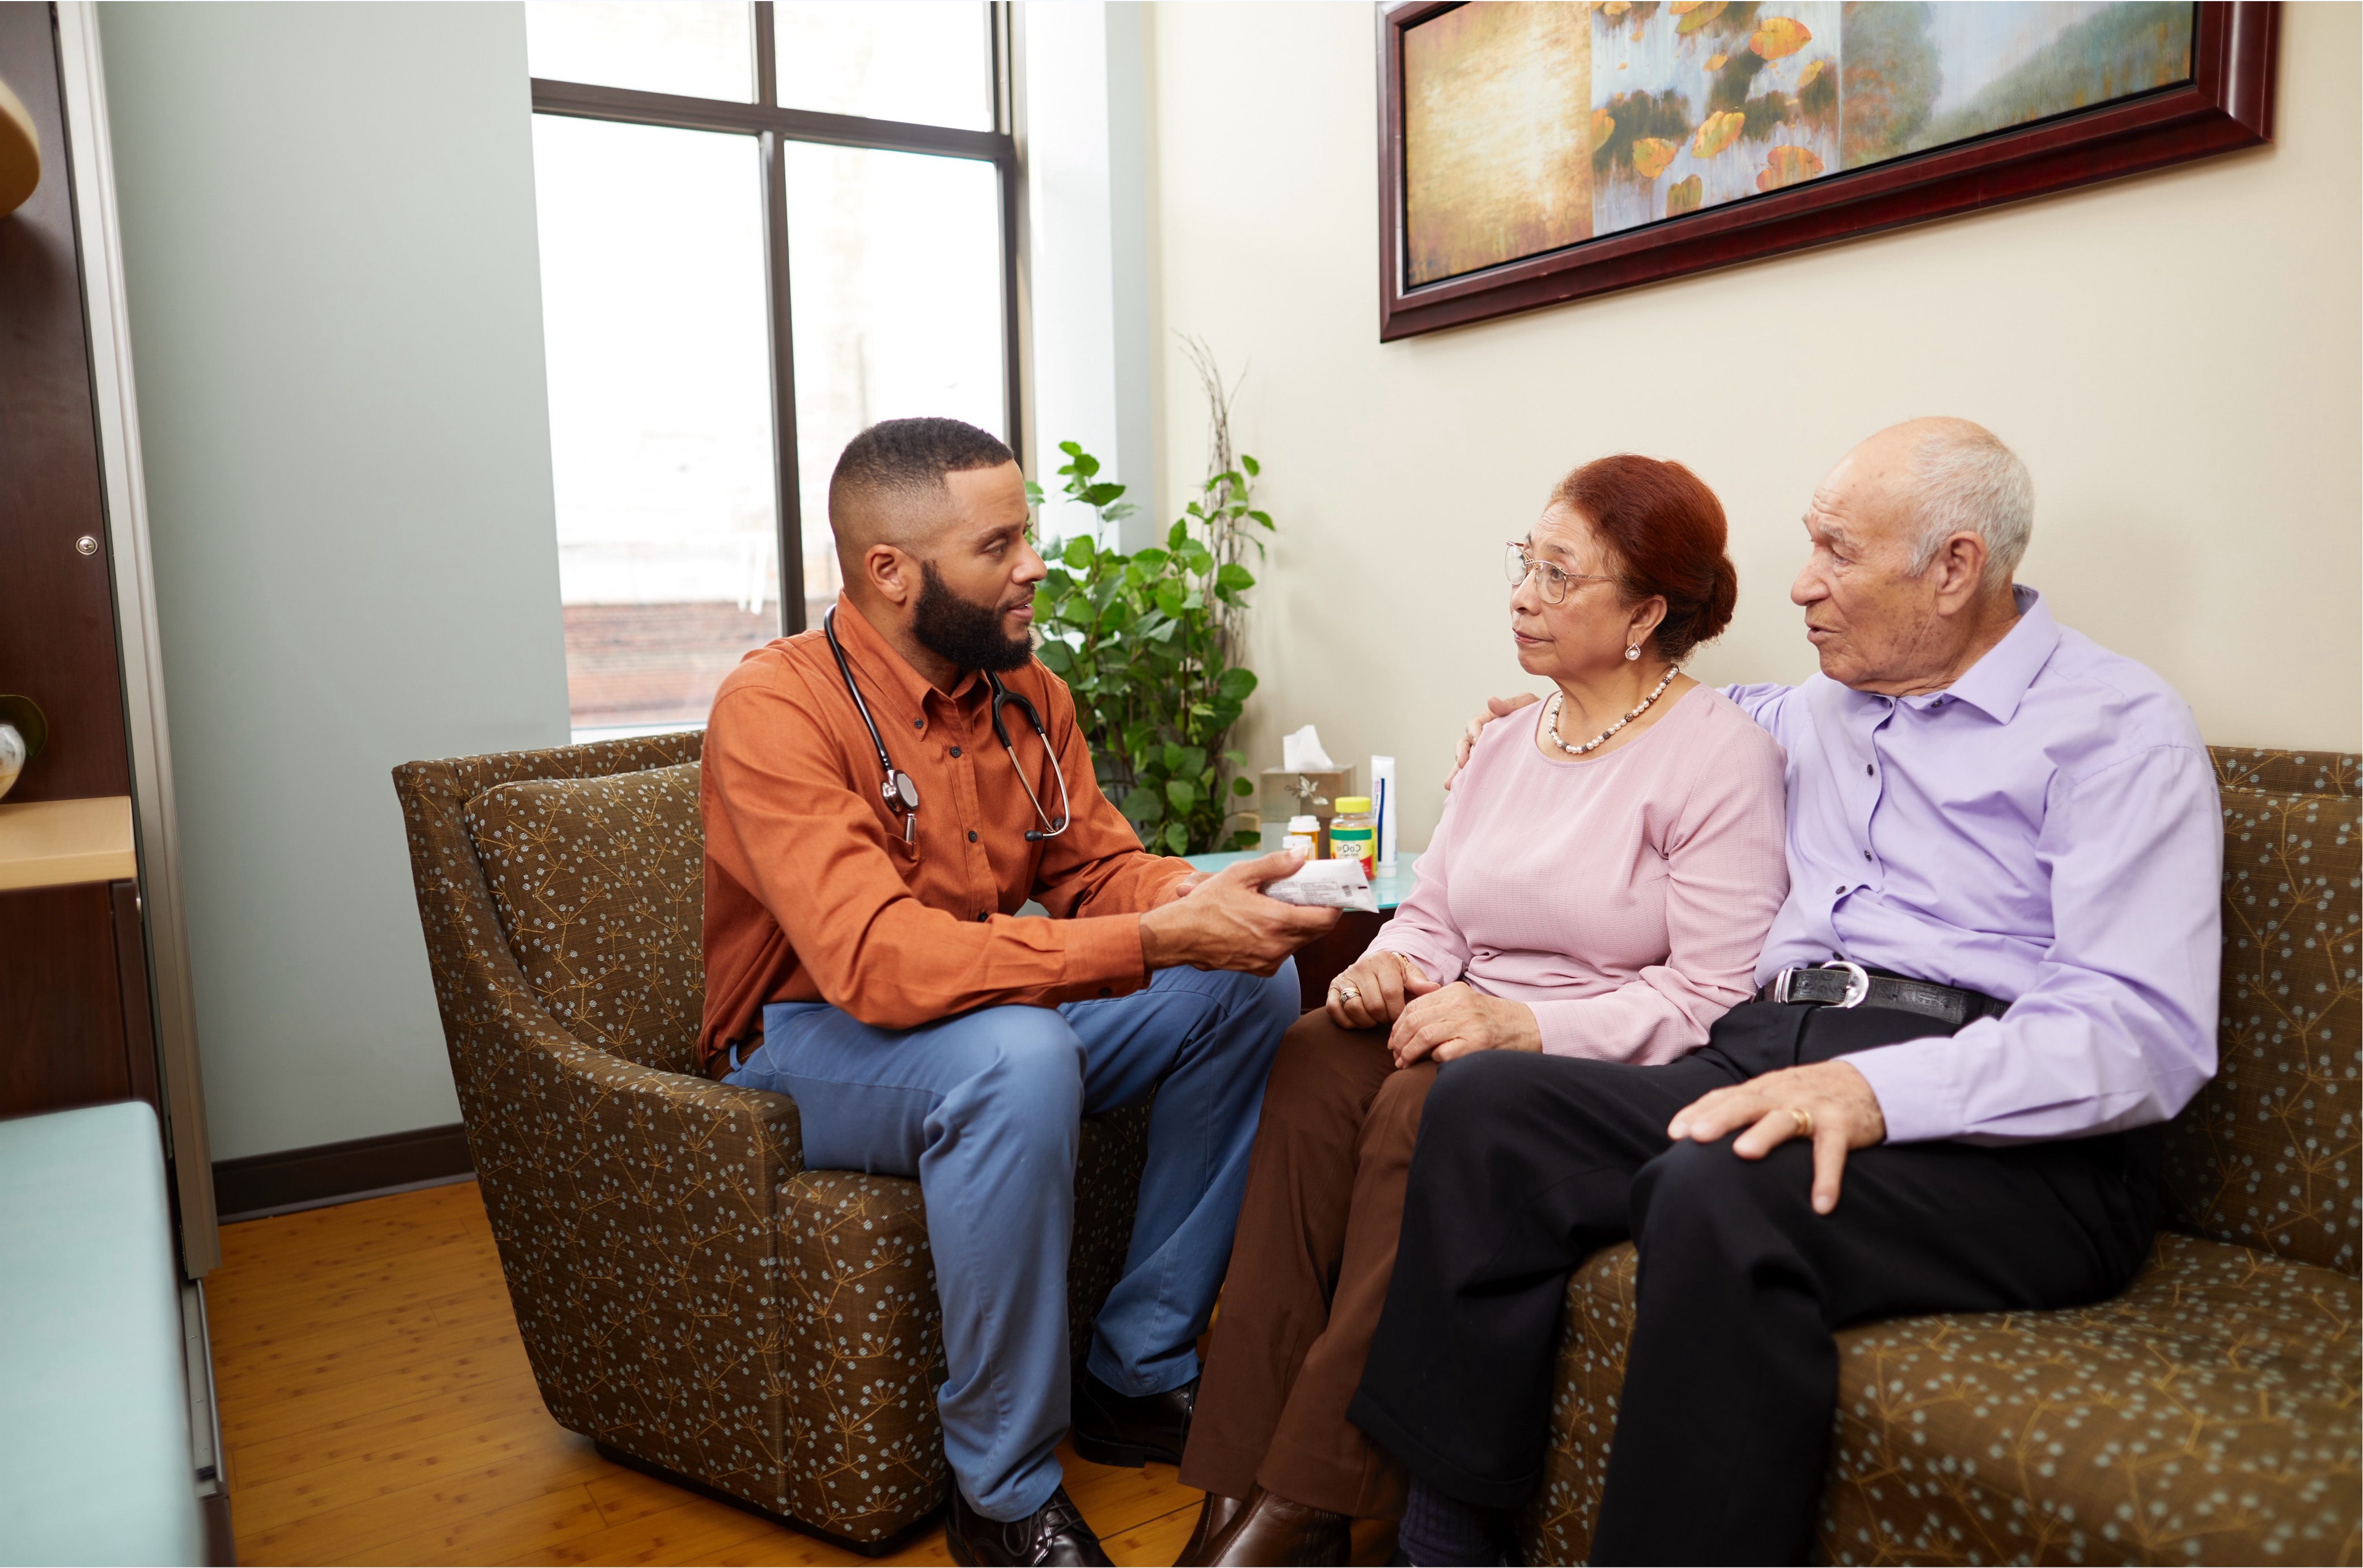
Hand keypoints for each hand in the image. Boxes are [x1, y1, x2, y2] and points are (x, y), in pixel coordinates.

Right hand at [1139, 850, 1339, 975]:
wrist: (1180, 936)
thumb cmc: (1206, 904)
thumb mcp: (1240, 875)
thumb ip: (1275, 865)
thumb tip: (1302, 854)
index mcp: (1278, 922)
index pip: (1326, 919)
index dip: (1335, 905)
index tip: (1334, 893)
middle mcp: (1279, 946)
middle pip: (1317, 931)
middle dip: (1318, 912)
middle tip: (1311, 895)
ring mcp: (1270, 960)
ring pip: (1300, 942)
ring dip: (1300, 925)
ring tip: (1285, 906)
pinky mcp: (1261, 969)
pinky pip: (1283, 952)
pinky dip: (1283, 938)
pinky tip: (1266, 924)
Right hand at [1325, 950, 1437, 1028]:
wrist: (1375, 967)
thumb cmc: (1396, 976)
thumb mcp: (1410, 975)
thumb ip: (1420, 983)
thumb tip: (1433, 989)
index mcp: (1383, 961)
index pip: (1391, 994)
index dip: (1397, 1011)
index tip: (1401, 1016)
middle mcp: (1361, 966)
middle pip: (1373, 1004)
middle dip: (1384, 1018)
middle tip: (1389, 1018)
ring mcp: (1345, 977)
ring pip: (1353, 1008)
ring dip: (1367, 1021)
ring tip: (1376, 1018)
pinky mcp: (1333, 988)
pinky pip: (1335, 1010)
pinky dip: (1348, 1021)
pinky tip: (1361, 1019)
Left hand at [1388, 981, 1541, 1066]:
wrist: (1529, 1028)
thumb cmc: (1494, 1019)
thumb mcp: (1467, 1003)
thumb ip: (1442, 1007)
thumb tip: (1407, 1026)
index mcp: (1455, 992)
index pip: (1414, 1006)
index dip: (1398, 1025)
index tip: (1393, 1039)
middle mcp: (1461, 1005)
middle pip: (1415, 1021)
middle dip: (1399, 1040)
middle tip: (1395, 1054)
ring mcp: (1469, 1024)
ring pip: (1423, 1037)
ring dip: (1409, 1053)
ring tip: (1404, 1063)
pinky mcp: (1477, 1044)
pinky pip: (1442, 1053)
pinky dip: (1432, 1059)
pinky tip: (1430, 1063)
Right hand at [1445, 693, 1540, 789]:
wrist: (1558, 736)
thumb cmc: (1543, 716)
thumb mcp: (1528, 705)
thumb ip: (1510, 704)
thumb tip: (1490, 701)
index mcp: (1490, 721)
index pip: (1474, 725)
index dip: (1473, 732)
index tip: (1478, 740)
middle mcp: (1485, 738)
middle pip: (1465, 745)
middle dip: (1461, 755)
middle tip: (1463, 764)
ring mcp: (1488, 755)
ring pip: (1466, 763)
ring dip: (1457, 773)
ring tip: (1451, 785)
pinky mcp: (1492, 769)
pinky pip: (1476, 776)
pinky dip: (1465, 783)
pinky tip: (1459, 794)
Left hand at [1665, 1061, 1887, 1214]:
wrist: (1870, 1082)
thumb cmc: (1811, 1094)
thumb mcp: (1776, 1095)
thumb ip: (1745, 1109)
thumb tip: (1701, 1135)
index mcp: (1764, 1089)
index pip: (1725, 1096)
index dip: (1698, 1111)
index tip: (1674, 1132)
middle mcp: (1783, 1094)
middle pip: (1747, 1102)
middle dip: (1720, 1118)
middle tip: (1697, 1136)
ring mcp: (1813, 1108)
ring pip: (1785, 1119)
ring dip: (1764, 1135)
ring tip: (1744, 1153)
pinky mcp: (1842, 1126)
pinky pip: (1832, 1152)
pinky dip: (1827, 1178)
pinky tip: (1822, 1205)